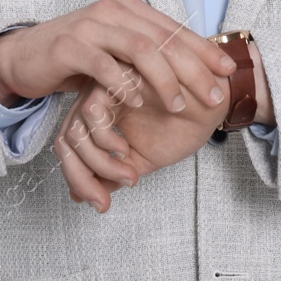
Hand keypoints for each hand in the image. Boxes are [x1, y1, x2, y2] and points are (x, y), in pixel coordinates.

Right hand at [0, 0, 235, 113]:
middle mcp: (112, 10)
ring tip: (178, 105)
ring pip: (140, 49)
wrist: (24, 55)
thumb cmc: (76, 57)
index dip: (203, 49)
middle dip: (194, 68)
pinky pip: (105, 65)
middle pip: (163, 38)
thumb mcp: (115, 49)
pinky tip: (138, 102)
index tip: (227, 70)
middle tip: (212, 95)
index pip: (174, 27)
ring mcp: (90, 25)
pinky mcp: (70, 46)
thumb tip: (194, 64)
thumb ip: (146, 51)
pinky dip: (125, 84)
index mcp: (128, 7)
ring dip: (165, 79)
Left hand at [54, 65, 229, 212]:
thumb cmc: (182, 123)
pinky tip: (126, 149)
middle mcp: (96, 100)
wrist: (213, 101)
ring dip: (98, 162)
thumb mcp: (143, 158)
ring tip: (127, 173)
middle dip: (81, 177)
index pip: (71, 148)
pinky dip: (105, 138)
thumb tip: (81, 198)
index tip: (100, 204)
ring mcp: (102, 86)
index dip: (78, 179)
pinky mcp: (114, 76)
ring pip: (76, 128)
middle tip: (102, 201)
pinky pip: (92, 109)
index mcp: (100, 117)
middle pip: (66, 140)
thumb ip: (113, 173)